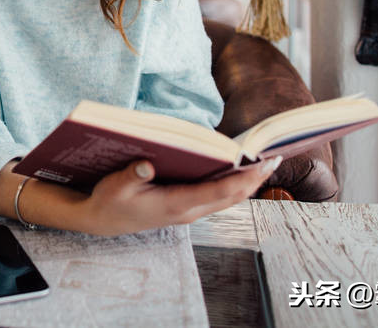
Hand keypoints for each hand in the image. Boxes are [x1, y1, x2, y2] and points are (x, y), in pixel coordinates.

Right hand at [76, 156, 281, 235]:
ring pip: (227, 198)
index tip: (264, 164)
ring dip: (248, 182)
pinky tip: (239, 169)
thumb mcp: (115, 185)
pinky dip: (233, 184)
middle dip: (255, 179)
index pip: (218, 192)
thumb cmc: (109, 201)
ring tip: (265, 161)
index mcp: (174, 204)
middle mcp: (187, 210)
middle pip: (231, 196)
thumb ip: (131, 175)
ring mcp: (188, 211)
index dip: (243, 178)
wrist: (101, 220)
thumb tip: (146, 164)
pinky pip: (217, 197)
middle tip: (276, 157)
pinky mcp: (185, 207)